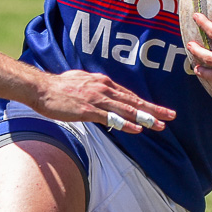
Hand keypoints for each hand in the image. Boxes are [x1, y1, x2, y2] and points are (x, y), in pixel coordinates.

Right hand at [29, 70, 175, 133]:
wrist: (41, 88)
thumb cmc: (58, 87)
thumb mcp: (81, 82)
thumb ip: (95, 88)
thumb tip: (103, 95)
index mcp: (103, 82)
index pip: (129, 95)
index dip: (146, 104)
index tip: (160, 110)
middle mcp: (103, 88)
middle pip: (133, 101)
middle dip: (154, 109)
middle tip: (171, 116)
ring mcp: (96, 99)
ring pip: (126, 109)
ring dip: (145, 117)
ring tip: (160, 125)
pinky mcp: (87, 109)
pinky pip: (110, 118)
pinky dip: (125, 123)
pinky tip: (137, 129)